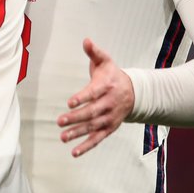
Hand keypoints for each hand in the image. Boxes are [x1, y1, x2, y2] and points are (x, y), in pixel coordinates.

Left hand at [58, 38, 134, 156]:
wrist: (134, 92)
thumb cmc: (112, 75)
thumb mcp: (105, 61)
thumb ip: (94, 51)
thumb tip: (86, 40)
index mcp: (107, 86)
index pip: (93, 93)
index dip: (82, 97)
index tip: (70, 102)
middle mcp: (109, 104)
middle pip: (92, 112)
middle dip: (76, 117)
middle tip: (60, 121)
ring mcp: (110, 117)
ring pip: (93, 127)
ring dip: (78, 133)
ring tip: (63, 137)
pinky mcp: (109, 128)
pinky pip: (98, 139)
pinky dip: (87, 146)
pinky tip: (74, 152)